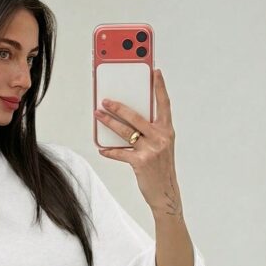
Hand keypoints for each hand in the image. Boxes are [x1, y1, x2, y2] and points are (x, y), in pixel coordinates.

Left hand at [94, 68, 181, 215]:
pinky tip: (102, 149)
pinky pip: (121, 153)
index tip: (155, 71)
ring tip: (98, 116)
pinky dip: (110, 151)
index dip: (159, 87)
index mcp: (167, 131)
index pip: (164, 104)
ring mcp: (151, 150)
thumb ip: (151, 133)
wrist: (166, 193)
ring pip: (126, 132)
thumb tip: (129, 122)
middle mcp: (161, 137)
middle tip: (105, 100)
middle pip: (136, 116)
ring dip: (109, 123)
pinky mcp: (141, 162)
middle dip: (119, 106)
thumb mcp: (162, 147)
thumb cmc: (161, 169)